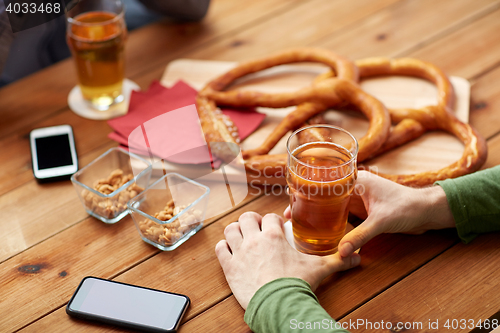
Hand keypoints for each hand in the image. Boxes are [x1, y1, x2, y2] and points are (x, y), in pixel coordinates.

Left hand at [215, 212, 360, 308]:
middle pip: (246, 218)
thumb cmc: (297, 285)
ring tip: (241, 237)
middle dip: (251, 221)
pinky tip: (230, 252)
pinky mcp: (229, 268)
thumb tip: (357, 257)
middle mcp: (254, 240)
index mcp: (274, 236)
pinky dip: (223, 248)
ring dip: (235, 231)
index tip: (276, 227)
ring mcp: (240, 253)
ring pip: (230, 230)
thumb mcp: (320, 270)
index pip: (270, 217)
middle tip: (256, 228)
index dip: (273, 220)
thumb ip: (338, 261)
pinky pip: (220, 250)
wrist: (279, 305)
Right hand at [284, 171, 455, 256]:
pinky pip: (341, 213)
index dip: (307, 191)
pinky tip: (320, 228)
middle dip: (307, 203)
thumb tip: (340, 251)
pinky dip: (330, 219)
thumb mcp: (381, 222)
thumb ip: (360, 236)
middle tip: (290, 215)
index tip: (292, 201)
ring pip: (331, 203)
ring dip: (318, 211)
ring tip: (300, 221)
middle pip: (324, 193)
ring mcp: (358, 198)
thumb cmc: (408, 207)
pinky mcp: (362, 209)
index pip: (325, 182)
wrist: (427, 212)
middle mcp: (354, 186)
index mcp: (356, 180)